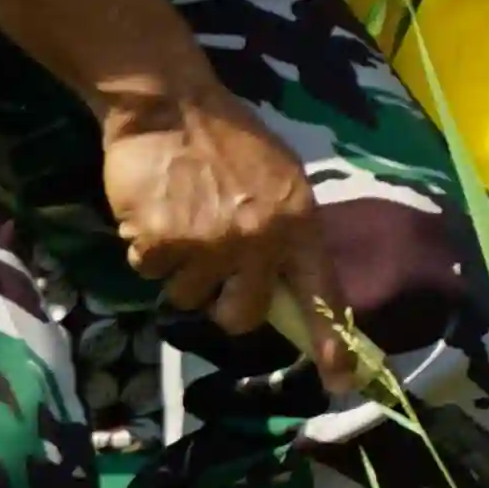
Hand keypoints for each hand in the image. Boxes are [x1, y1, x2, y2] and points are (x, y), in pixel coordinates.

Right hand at [98, 77, 347, 383]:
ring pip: (188, 296)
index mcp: (300, 223)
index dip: (329, 342)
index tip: (341, 381)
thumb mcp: (280, 180)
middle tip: (213, 266)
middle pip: (241, 317)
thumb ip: (287, 231)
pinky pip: (148, 270)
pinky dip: (146, 247)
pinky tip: (155, 210)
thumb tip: (287, 283)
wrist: (171, 106)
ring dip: (180, 269)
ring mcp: (209, 244)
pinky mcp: (162, 242)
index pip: (322, 294)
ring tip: (182, 220)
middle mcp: (260, 241)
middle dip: (224, 303)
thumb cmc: (229, 141)